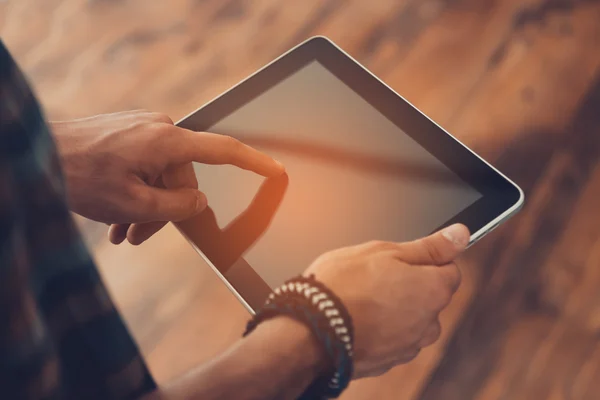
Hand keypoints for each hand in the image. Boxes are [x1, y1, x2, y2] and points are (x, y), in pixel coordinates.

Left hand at [52, 111, 283, 244]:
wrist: (35, 153)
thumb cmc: (80, 176)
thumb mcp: (134, 204)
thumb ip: (177, 207)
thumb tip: (199, 201)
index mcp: (168, 141)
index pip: (225, 151)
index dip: (255, 163)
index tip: (277, 170)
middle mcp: (161, 128)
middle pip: (183, 178)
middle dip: (164, 211)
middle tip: (135, 238)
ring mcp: (144, 128)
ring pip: (162, 176)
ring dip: (146, 206)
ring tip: (120, 233)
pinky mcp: (130, 132)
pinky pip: (146, 165)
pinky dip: (136, 192)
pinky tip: (115, 217)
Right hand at [304, 224, 468, 378]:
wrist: (309, 330)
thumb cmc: (343, 286)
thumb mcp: (385, 252)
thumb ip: (428, 246)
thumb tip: (460, 235)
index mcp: (433, 291)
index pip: (450, 271)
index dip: (427, 260)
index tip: (404, 258)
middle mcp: (428, 324)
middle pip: (430, 298)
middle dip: (410, 287)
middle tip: (376, 276)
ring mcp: (407, 347)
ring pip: (410, 321)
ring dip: (395, 311)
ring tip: (362, 299)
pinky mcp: (386, 363)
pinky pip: (391, 340)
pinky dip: (379, 330)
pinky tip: (356, 319)